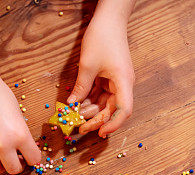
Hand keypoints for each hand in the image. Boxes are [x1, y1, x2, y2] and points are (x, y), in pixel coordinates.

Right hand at [0, 67, 40, 174]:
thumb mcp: (18, 115)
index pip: (34, 159)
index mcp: (20, 135)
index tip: (30, 155)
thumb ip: (21, 134)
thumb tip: (23, 149)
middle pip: (15, 170)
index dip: (33, 158)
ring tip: (2, 156)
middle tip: (16, 158)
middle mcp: (4, 144)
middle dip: (18, 165)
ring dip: (1, 166)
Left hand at [67, 8, 134, 137]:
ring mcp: (116, 83)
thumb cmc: (102, 37)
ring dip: (90, 111)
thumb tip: (72, 105)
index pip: (124, 110)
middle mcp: (123, 85)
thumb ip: (81, 87)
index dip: (113, 124)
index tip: (100, 132)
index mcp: (123, 82)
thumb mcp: (87, 65)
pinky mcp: (109, 80)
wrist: (109, 20)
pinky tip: (78, 105)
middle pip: (112, 110)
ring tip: (75, 116)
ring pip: (104, 105)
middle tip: (80, 127)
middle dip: (96, 120)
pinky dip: (89, 101)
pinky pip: (100, 96)